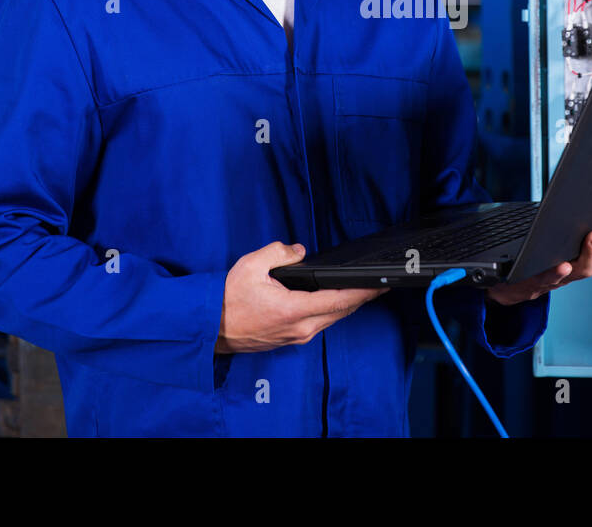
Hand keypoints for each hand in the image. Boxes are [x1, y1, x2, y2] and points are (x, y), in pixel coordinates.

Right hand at [216, 241, 386, 352]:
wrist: (210, 329)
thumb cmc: (227, 299)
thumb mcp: (251, 265)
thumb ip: (279, 253)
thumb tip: (300, 252)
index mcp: (294, 310)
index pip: (339, 300)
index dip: (364, 291)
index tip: (381, 283)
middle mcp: (301, 328)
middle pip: (342, 311)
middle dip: (363, 297)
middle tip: (381, 283)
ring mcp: (297, 337)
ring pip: (333, 319)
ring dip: (349, 304)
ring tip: (365, 290)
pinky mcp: (291, 339)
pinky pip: (320, 324)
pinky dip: (333, 311)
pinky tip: (338, 301)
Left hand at [486, 214, 591, 305]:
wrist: (511, 285)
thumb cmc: (546, 265)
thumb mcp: (576, 253)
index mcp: (583, 262)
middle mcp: (574, 272)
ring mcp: (557, 279)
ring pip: (579, 271)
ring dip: (588, 255)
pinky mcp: (535, 282)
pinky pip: (548, 279)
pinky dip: (557, 273)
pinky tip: (563, 263)